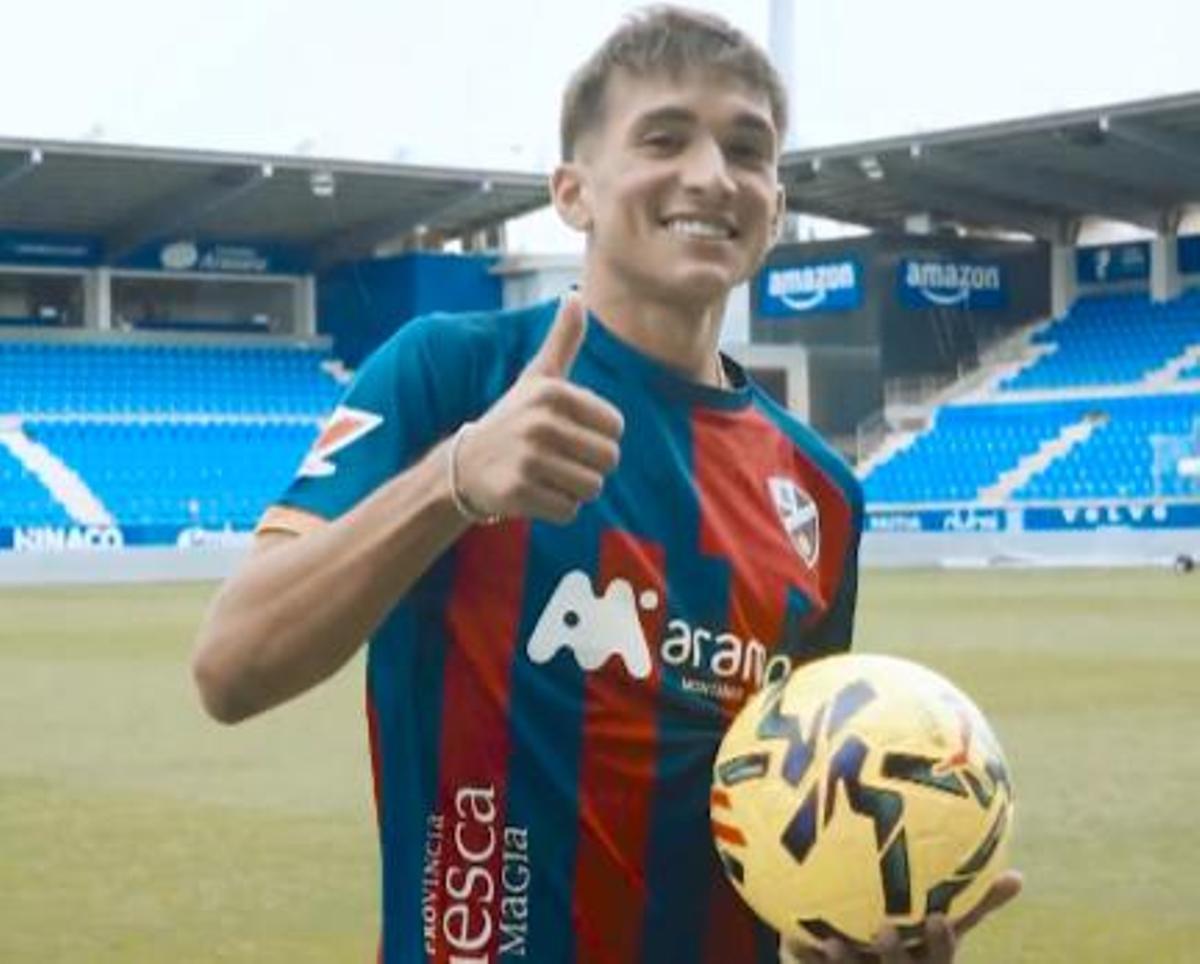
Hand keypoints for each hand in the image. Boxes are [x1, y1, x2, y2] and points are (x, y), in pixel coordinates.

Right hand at [454, 293, 623, 523]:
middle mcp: (540, 423)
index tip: (568, 434)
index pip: (616, 427)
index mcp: (553, 393)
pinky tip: (534, 493)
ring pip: (592, 489)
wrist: (463, 465)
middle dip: (589, 466)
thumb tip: (576, 295)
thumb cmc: (512, 419)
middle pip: (609, 460)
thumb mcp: (537, 377)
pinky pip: (569, 512)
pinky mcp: (518, 493)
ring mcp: (527, 459)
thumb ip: (563, 340)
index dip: (598, 437)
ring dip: (574, 489)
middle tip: (558, 459)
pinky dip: (557, 509)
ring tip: (546, 475)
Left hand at [785, 871, 1022, 963]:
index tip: (938, 918)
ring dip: (845, 963)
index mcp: (927, 963)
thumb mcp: (950, 925)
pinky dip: (805, 954)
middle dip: (893, 956)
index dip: (940, 942)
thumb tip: (1020, 876)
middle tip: (883, 929)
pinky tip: (789, 936)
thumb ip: (979, 902)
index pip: (940, 958)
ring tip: (831, 942)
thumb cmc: (920, 948)